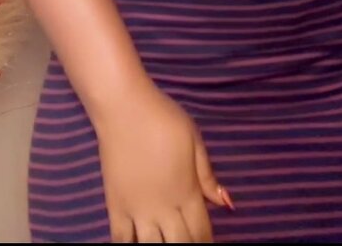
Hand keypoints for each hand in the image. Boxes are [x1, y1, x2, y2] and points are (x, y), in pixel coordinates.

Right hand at [95, 79, 233, 242]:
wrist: (125, 108)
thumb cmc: (164, 118)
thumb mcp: (194, 140)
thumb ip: (207, 176)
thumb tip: (226, 203)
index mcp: (186, 192)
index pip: (201, 232)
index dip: (207, 243)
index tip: (208, 242)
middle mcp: (163, 208)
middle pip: (179, 245)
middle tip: (187, 240)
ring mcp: (137, 210)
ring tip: (165, 241)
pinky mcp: (115, 206)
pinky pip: (121, 239)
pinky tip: (137, 243)